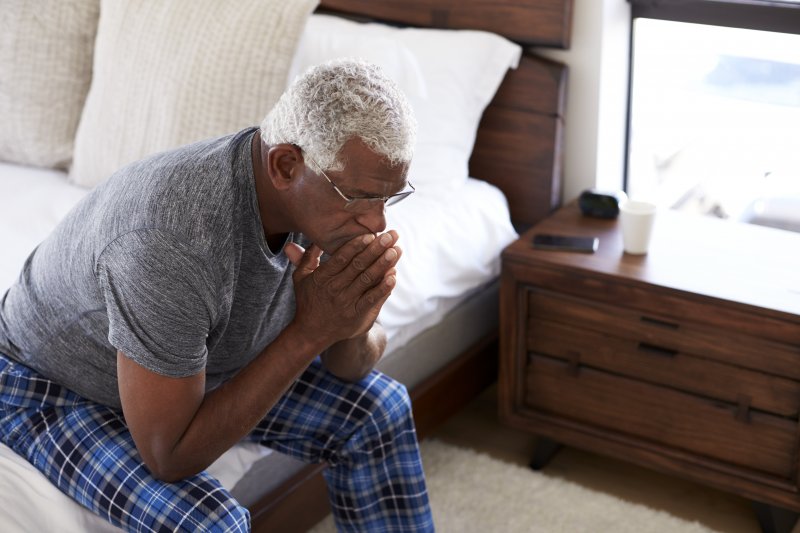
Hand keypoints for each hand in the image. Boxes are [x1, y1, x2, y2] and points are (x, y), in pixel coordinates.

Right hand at [285, 231, 401, 347]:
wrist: (312, 333)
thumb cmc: (308, 300)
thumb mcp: (301, 277)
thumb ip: (307, 257)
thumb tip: (315, 238)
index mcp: (322, 277)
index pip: (341, 258)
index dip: (356, 246)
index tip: (370, 235)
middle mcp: (335, 289)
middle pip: (358, 266)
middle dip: (376, 249)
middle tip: (390, 236)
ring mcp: (347, 302)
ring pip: (367, 280)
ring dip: (383, 264)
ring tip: (396, 250)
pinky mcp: (357, 314)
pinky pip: (372, 299)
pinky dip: (383, 288)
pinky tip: (393, 276)